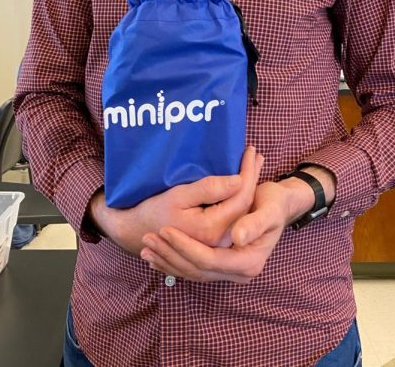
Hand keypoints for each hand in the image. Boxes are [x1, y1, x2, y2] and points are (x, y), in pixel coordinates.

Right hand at [89, 146, 261, 256]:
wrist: (137, 232)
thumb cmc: (154, 210)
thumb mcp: (178, 195)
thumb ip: (208, 189)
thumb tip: (238, 180)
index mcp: (212, 229)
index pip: (240, 197)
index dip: (248, 172)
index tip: (250, 151)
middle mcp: (219, 240)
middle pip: (245, 205)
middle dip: (252, 177)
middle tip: (257, 154)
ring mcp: (218, 243)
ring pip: (241, 213)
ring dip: (249, 186)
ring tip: (253, 164)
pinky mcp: (214, 242)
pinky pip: (233, 219)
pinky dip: (240, 199)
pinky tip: (242, 185)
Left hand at [140, 175, 313, 283]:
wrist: (277, 206)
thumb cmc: (273, 203)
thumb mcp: (269, 209)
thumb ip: (255, 223)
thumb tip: (238, 236)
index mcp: (249, 262)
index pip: (210, 260)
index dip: (186, 247)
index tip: (165, 229)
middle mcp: (239, 273)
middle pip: (198, 270)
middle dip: (171, 254)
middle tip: (148, 238)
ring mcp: (229, 272)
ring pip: (192, 273)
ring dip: (168, 261)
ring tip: (146, 249)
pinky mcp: (220, 266)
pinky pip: (193, 271)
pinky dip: (173, 265)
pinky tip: (156, 259)